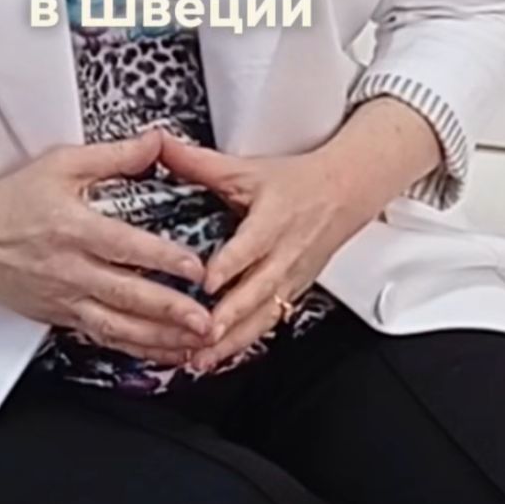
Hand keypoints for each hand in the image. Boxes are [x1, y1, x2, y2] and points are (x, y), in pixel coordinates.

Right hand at [0, 128, 218, 358]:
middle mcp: (70, 269)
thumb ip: (113, 155)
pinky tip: (162, 353)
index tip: (196, 268)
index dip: (163, 259)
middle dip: (171, 311)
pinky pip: (102, 338)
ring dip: (160, 339)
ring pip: (118, 327)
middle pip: (127, 295)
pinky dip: (135, 349)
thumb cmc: (10, 201)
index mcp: (73, 228)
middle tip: (206, 319)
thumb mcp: (61, 164)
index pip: (126, 247)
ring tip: (194, 345)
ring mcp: (65, 299)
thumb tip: (156, 142)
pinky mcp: (60, 318)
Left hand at [155, 127, 381, 372]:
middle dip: (230, 316)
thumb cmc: (296, 182)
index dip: (231, 264)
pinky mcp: (293, 294)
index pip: (252, 245)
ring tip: (204, 357)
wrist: (344, 193)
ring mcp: (291, 279)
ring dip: (234, 339)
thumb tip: (160, 146)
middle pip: (258, 291)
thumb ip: (199, 163)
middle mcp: (284, 255)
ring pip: (263, 315)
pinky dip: (244, 342)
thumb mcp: (246, 169)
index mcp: (273, 220)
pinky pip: (269, 323)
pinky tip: (220, 356)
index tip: (208, 282)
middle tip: (201, 334)